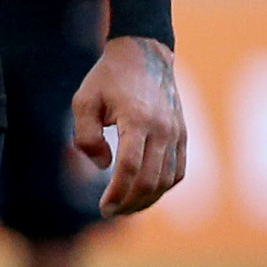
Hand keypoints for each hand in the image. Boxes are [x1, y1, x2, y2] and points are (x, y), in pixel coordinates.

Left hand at [71, 35, 186, 217]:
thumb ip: (86, 136)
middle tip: (110, 212)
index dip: (116, 193)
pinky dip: (163, 187)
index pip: (129, 168)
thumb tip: (102, 167)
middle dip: (130, 203)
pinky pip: (178, 170)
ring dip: (148, 199)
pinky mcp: (182, 134)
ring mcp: (177, 132)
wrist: (145, 54)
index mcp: (137, 120)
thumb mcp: (84, 101)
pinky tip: (144, 193)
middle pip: (151, 180)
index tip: (103, 208)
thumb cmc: (108, 78)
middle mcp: (163, 129)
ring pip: (168, 179)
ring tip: (125, 207)